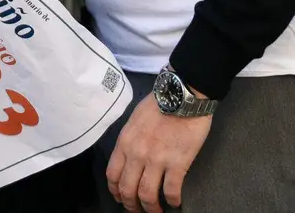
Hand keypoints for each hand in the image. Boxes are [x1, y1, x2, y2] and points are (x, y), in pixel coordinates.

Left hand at [106, 93, 212, 211]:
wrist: (182, 94)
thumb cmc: (159, 103)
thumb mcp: (134, 120)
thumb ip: (130, 139)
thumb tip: (130, 155)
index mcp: (125, 143)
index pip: (113, 175)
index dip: (116, 191)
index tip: (122, 198)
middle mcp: (137, 154)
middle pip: (128, 190)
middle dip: (131, 205)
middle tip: (138, 210)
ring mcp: (157, 160)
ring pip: (147, 195)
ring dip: (151, 208)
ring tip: (156, 211)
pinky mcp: (177, 163)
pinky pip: (171, 190)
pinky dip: (173, 200)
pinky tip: (176, 202)